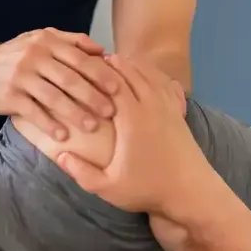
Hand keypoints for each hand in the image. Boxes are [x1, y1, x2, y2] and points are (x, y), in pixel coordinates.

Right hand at [0, 28, 121, 140]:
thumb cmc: (16, 55)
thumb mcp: (41, 38)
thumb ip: (71, 41)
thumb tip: (102, 50)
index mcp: (47, 42)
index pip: (79, 58)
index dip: (101, 74)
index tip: (118, 89)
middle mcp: (35, 56)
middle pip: (70, 78)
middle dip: (93, 96)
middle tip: (111, 111)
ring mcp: (21, 76)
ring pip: (54, 97)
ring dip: (75, 113)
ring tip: (92, 126)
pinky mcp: (9, 95)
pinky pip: (33, 112)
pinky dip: (49, 124)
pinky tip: (63, 136)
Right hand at [54, 54, 210, 215]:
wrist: (191, 192)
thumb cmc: (147, 189)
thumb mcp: (108, 187)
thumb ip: (81, 172)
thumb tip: (59, 155)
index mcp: (132, 119)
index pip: (114, 84)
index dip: (99, 72)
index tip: (84, 66)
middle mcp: (151, 106)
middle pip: (132, 73)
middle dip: (115, 64)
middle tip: (97, 58)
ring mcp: (168, 107)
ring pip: (150, 76)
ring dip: (134, 66)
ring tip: (118, 61)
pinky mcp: (179, 113)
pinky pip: (166, 84)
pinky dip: (155, 74)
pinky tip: (148, 73)